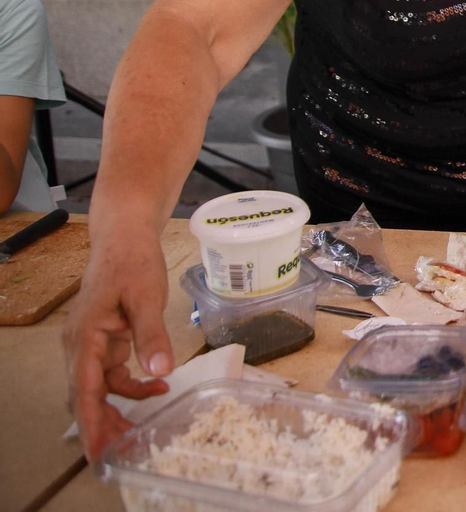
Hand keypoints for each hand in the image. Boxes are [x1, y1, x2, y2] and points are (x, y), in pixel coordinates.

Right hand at [64, 228, 174, 459]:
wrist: (125, 238)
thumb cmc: (132, 263)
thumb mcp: (147, 298)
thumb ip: (152, 334)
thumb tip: (160, 370)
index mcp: (85, 336)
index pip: (84, 389)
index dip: (91, 422)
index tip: (96, 450)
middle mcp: (80, 344)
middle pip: (85, 395)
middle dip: (101, 423)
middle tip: (120, 451)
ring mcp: (91, 343)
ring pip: (97, 388)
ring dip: (115, 407)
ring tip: (138, 429)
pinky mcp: (104, 340)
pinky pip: (110, 373)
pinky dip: (129, 386)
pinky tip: (156, 388)